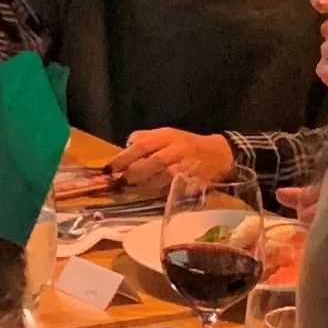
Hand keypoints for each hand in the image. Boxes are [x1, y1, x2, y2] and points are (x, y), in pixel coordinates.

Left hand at [108, 127, 233, 197]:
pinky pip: (173, 189)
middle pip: (152, 163)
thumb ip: (144, 139)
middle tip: (123, 181)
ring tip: (136, 188)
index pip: (141, 146)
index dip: (124, 158)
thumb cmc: (185, 144)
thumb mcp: (165, 134)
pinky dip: (161, 192)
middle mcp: (176, 150)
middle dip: (134, 174)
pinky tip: (154, 193)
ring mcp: (186, 166)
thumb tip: (123, 149)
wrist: (218, 154)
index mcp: (167, 136)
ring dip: (146, 185)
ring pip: (162, 178)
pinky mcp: (193, 181)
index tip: (109, 169)